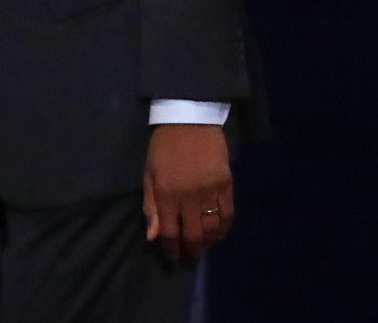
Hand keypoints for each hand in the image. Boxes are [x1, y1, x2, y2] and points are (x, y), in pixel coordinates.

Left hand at [143, 123, 233, 260]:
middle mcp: (189, 196)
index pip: (169, 231)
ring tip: (202, 245)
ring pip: (212, 228)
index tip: (171, 254)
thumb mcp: (149, 173)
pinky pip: (228, 215)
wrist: (189, 121)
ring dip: (207, 242)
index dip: (170, 247)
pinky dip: (224, 229)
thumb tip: (152, 236)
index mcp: (166, 193)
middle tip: (188, 255)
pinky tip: (218, 234)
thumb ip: (150, 205)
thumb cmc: (163, 147)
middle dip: (190, 250)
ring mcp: (210, 191)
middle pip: (193, 234)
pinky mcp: (227, 185)